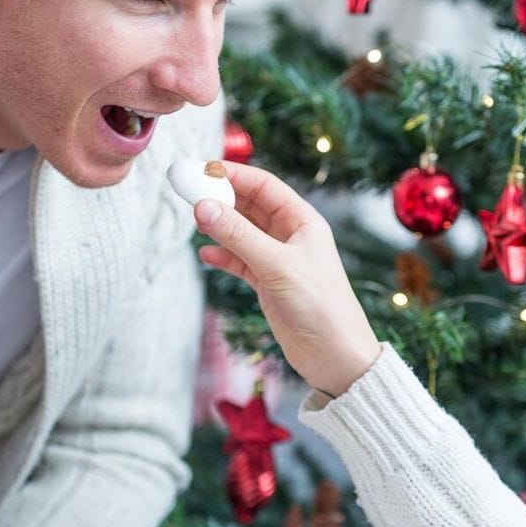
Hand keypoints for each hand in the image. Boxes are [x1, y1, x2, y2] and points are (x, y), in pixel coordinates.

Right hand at [194, 161, 380, 397]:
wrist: (335, 356)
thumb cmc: (320, 306)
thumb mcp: (277, 266)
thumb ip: (239, 236)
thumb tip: (203, 207)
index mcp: (303, 222)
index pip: (265, 186)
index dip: (234, 175)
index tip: (202, 171)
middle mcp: (292, 237)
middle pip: (250, 206)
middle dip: (222, 199)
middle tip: (190, 193)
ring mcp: (279, 261)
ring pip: (242, 234)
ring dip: (220, 227)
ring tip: (195, 222)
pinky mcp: (269, 285)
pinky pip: (240, 262)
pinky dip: (223, 257)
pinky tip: (206, 255)